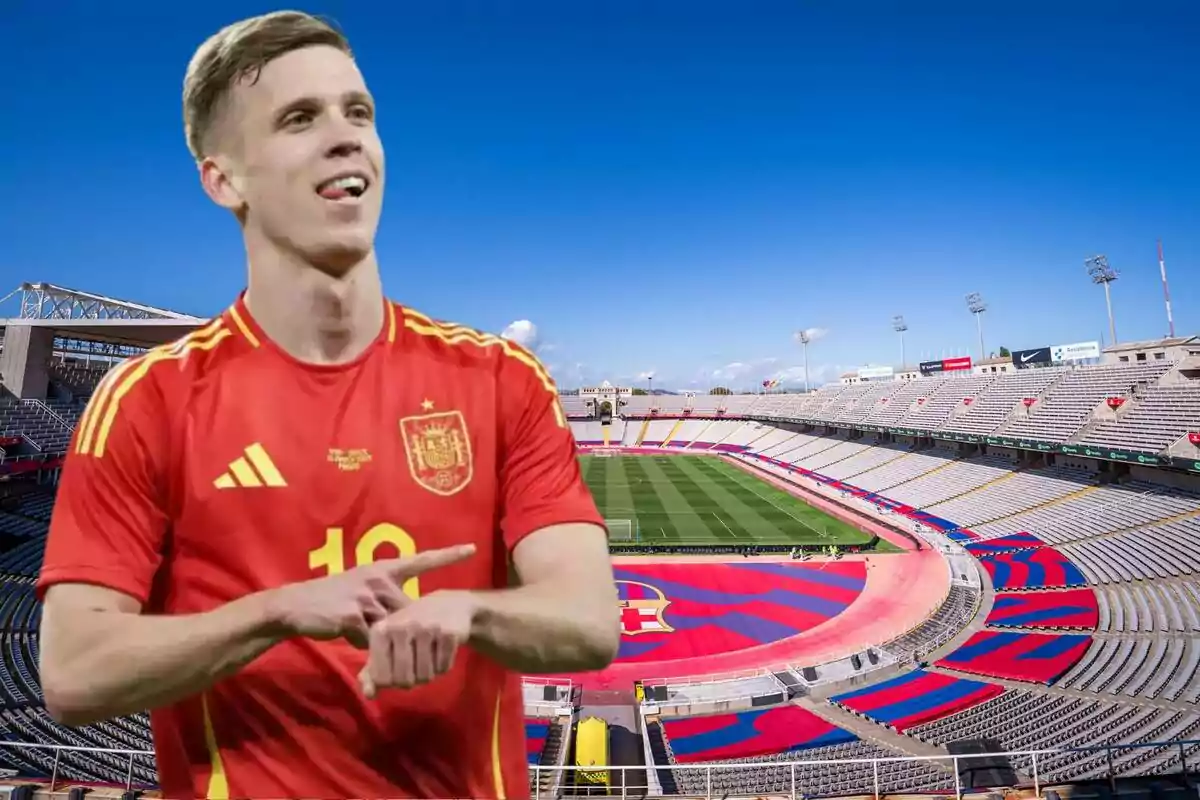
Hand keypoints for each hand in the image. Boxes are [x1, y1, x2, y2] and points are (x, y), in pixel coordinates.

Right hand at [265, 544, 475, 647]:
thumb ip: (385, 601)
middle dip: (397, 626)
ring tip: (349, 623)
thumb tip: (409, 621)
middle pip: (406, 611)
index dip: (447, 556)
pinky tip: (341, 630)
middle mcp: (377, 579)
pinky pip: (370, 641)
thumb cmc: (332, 599)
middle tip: (365, 620)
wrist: (295, 606)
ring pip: (389, 628)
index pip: (420, 561)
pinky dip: (359, 642)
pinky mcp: (353, 616)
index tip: (471, 549)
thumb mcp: (361, 590)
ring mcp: (366, 597)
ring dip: (374, 634)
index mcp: (381, 569)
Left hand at [358, 590, 478, 697]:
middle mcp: (401, 627)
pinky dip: (444, 666)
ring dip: (429, 674)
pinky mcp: (448, 633)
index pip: (381, 679)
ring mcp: (426, 629)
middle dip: (412, 680)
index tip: (396, 668)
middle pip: (404, 681)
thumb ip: (373, 670)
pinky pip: (443, 668)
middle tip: (415, 665)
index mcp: (380, 631)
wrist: (448, 605)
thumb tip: (368, 694)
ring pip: (425, 676)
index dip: (391, 681)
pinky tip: (442, 650)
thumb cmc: (411, 628)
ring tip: (429, 657)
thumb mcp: (387, 645)